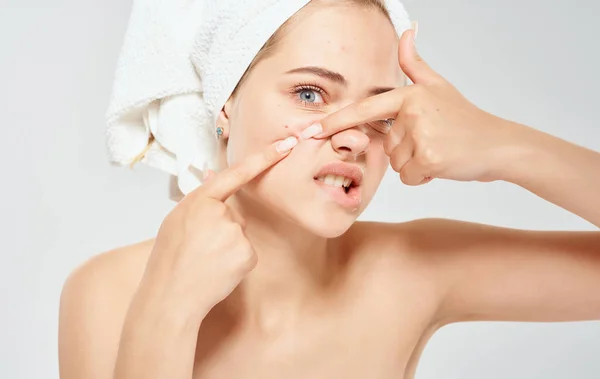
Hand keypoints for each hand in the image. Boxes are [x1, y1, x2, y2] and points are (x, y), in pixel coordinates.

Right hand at [137, 135, 298, 320]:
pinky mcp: (247, 253)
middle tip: (198, 249)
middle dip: (222, 230)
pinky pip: (247, 252)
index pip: (236, 173)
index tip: (287, 144)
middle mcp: (220, 213)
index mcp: (199, 200)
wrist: (170, 297)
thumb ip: (199, 199)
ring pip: (240, 234)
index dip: (264, 157)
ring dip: (228, 247)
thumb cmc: (169, 259)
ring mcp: (235, 233)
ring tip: (204, 261)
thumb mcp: (177, 220)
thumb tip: (212, 174)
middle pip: (234, 215)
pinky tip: (218, 271)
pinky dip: (236, 262)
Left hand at [315, 28, 521, 184]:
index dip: (336, 122)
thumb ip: (416, 63)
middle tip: (434, 142)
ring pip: (396, 164)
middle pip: (387, 146)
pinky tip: (442, 165)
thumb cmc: (466, 119)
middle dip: (406, 151)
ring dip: (415, 165)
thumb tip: (407, 30)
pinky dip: (423, 177)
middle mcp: (412, 113)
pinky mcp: (429, 158)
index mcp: (409, 96)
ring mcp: (420, 135)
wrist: (498, 144)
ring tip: (440, 152)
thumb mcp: (438, 86)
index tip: (311, 132)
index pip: (365, 110)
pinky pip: (408, 177)